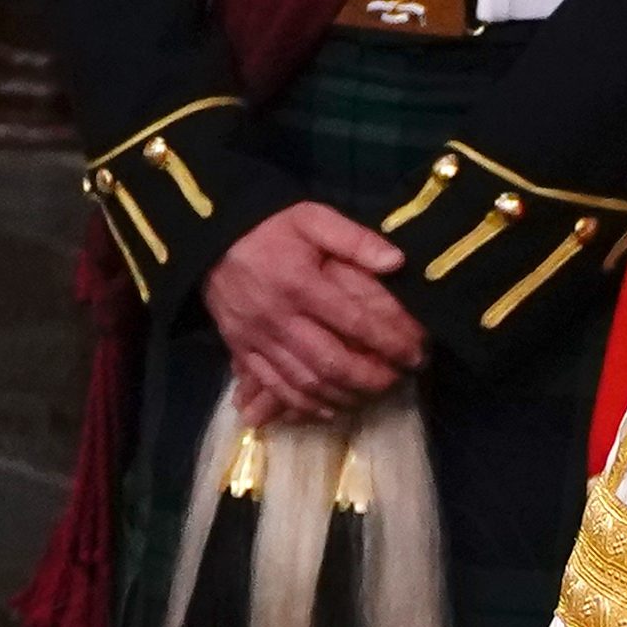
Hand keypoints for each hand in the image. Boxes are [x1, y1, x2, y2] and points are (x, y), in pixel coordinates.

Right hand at [203, 201, 422, 424]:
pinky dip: (304, 405)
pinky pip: (274, 387)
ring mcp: (257, 338)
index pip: (356, 322)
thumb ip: (355, 239)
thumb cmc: (269, 228)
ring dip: (343, 396)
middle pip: (331, 363)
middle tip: (398, 380)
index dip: (391, 343)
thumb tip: (397, 262)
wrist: (210, 236)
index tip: (415, 354)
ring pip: (304, 383)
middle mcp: (279, 317)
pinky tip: (330, 408)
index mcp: (301, 284)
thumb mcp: (312, 218)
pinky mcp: (240, 349)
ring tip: (371, 395)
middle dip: (371, 379)